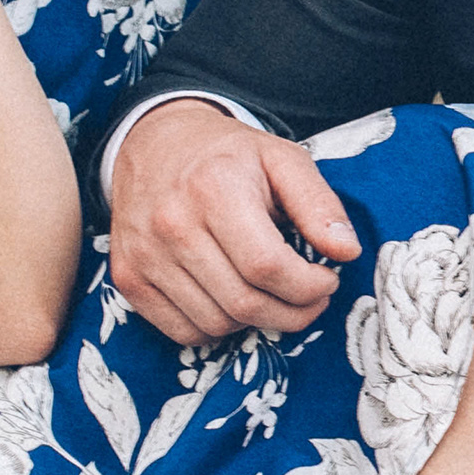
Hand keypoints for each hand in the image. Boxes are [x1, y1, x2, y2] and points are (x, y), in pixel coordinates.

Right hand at [105, 99, 366, 343]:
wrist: (153, 143)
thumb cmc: (228, 155)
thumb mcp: (283, 159)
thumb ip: (319, 204)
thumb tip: (346, 251)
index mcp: (214, 189)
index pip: (268, 267)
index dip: (308, 287)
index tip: (326, 281)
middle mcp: (171, 224)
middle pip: (244, 303)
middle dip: (293, 313)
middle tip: (311, 299)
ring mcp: (144, 254)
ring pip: (216, 324)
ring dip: (256, 322)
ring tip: (272, 296)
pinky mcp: (127, 277)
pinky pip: (181, 332)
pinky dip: (216, 328)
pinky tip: (232, 301)